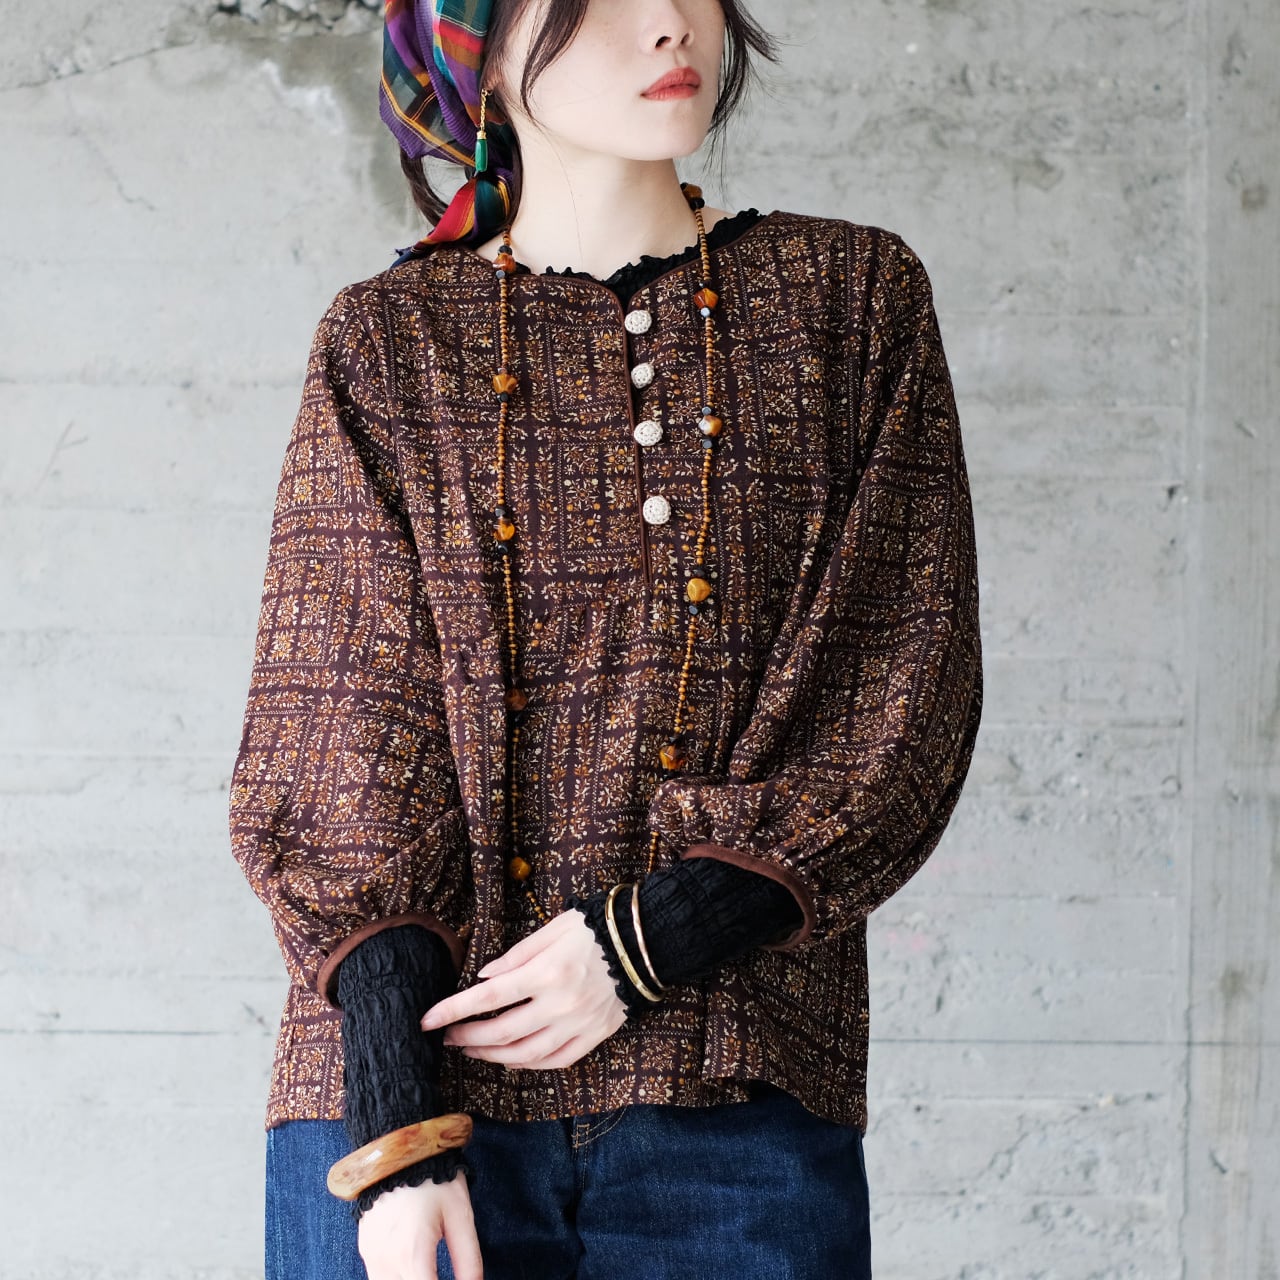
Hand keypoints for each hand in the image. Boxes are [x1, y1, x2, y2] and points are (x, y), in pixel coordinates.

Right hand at [357, 1168, 481, 1279]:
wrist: (400, 1146)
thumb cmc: (436, 1179)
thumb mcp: (461, 1216)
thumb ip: (468, 1260)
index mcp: (413, 1255)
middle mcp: (386, 1262)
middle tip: (440, 1273)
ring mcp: (371, 1256)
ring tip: (429, 1273)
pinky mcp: (365, 1249)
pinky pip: (378, 1279)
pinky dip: (396, 1279)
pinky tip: (414, 1271)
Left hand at [420, 908, 627, 1068]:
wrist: (645, 944)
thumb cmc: (595, 929)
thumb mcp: (553, 928)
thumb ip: (517, 955)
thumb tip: (484, 977)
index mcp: (546, 973)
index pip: (488, 997)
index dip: (453, 1010)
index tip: (428, 1020)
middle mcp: (560, 1004)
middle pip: (502, 1032)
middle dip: (467, 1037)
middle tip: (448, 1037)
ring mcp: (578, 1025)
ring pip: (525, 1054)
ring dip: (492, 1055)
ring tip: (472, 1049)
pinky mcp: (594, 1036)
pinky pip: (555, 1061)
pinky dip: (528, 1064)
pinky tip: (510, 1059)